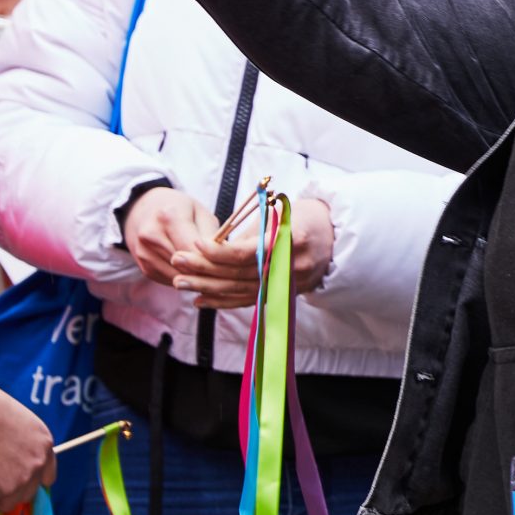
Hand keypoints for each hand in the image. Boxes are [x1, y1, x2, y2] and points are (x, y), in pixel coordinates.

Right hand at [0, 383, 58, 511]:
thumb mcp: (18, 425)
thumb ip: (24, 446)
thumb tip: (15, 460)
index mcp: (44, 444)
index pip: (48, 476)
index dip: (32, 481)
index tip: (19, 482)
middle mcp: (38, 463)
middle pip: (29, 492)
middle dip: (13, 490)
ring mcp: (22, 478)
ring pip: (11, 500)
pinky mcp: (4, 489)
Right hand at [122, 186, 218, 288]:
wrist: (145, 210)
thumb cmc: (180, 209)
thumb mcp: (201, 213)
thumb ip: (212, 235)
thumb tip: (224, 258)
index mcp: (169, 216)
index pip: (193, 249)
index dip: (213, 260)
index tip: (229, 263)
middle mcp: (151, 236)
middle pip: (185, 266)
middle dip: (207, 271)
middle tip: (225, 272)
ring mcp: (144, 253)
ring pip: (178, 277)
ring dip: (196, 278)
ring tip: (212, 272)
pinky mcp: (143, 267)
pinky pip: (169, 280)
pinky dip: (184, 279)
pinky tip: (194, 272)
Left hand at [169, 195, 334, 306]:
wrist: (336, 237)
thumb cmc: (305, 218)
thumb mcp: (282, 213)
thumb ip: (249, 234)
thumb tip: (210, 248)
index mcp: (293, 240)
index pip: (248, 253)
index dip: (218, 252)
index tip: (195, 244)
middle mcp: (293, 266)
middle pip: (240, 274)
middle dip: (205, 270)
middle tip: (177, 263)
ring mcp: (291, 283)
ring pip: (241, 291)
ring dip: (208, 288)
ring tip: (180, 282)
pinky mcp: (285, 294)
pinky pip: (249, 301)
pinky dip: (224, 301)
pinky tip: (201, 300)